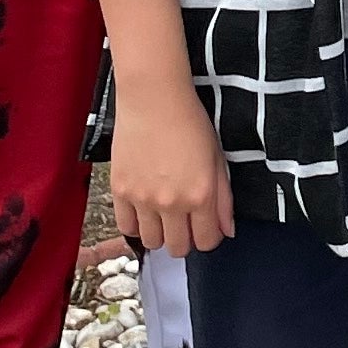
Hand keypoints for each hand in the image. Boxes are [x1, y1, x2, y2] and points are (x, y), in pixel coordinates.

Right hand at [110, 76, 235, 255]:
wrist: (153, 100)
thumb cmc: (190, 123)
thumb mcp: (217, 159)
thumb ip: (224, 199)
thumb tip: (227, 231)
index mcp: (201, 195)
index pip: (207, 241)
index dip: (208, 237)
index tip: (204, 227)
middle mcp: (172, 203)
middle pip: (178, 248)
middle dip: (185, 239)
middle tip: (183, 222)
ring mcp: (144, 199)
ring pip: (152, 242)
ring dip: (160, 234)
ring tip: (162, 216)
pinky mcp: (120, 191)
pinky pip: (126, 227)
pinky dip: (136, 225)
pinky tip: (143, 211)